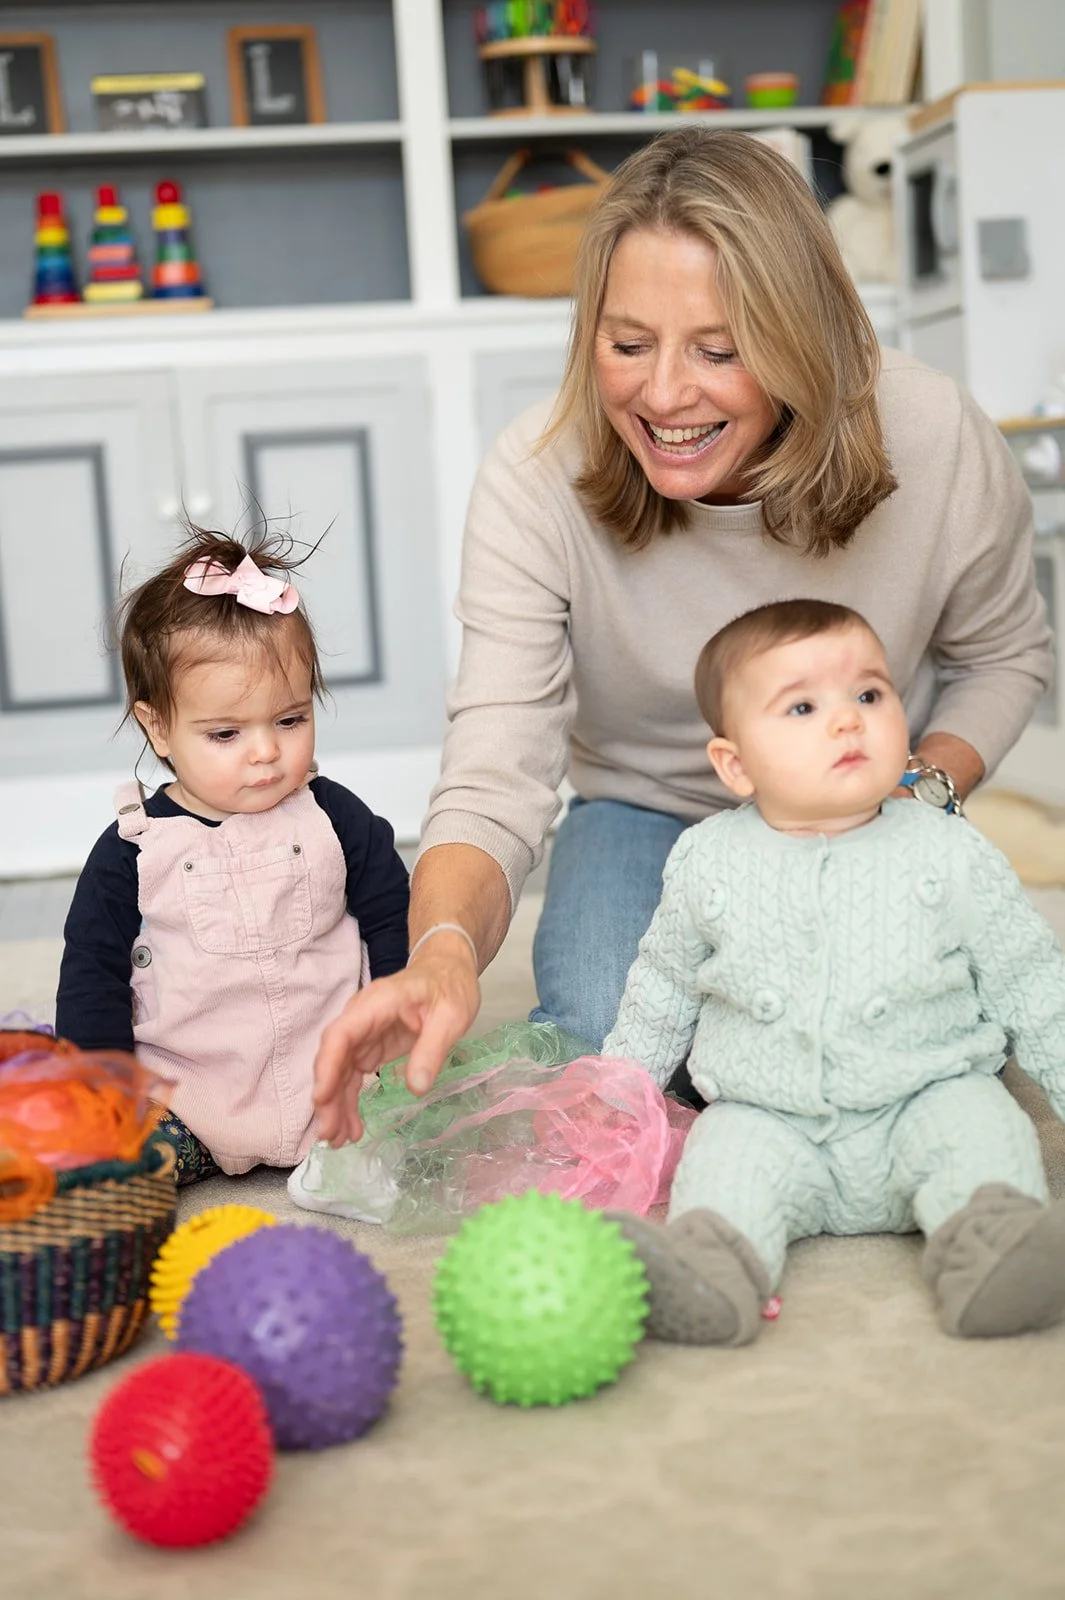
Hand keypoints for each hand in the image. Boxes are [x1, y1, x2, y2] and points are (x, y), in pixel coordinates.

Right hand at [312, 942, 480, 1147]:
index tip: (322, 1098)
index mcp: (378, 1003)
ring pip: (339, 1072)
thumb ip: (432, 1049)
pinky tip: (352, 1126)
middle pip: (334, 1058)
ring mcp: (363, 1034)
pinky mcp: (369, 1047)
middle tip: (330, 1134)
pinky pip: (352, 1076)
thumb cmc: (450, 987)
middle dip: (328, 1097)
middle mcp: (361, 1018)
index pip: (342, 1034)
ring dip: (336, 1106)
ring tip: (339, 1141)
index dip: (328, 1066)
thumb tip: (416, 1088)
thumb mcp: (451, 1017)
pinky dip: (349, 1101)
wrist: (449, 972)